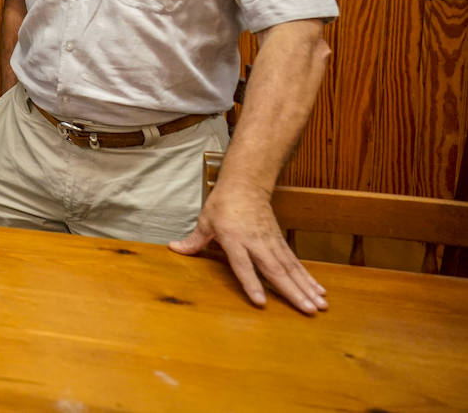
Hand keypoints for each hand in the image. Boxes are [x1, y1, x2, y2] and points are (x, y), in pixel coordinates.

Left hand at [169, 179, 327, 314]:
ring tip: (320, 306)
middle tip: (308, 310)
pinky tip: (319, 290)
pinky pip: (295, 262)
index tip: (261, 302)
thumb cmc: (223, 204)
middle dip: (292, 291)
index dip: (251, 283)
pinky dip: (308, 277)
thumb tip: (175, 249)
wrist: (246, 184)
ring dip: (306, 288)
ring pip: (291, 268)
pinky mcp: (280, 241)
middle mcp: (256, 242)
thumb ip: (194, 240)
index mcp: (234, 239)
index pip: (243, 265)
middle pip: (275, 270)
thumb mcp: (205, 221)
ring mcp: (271, 242)